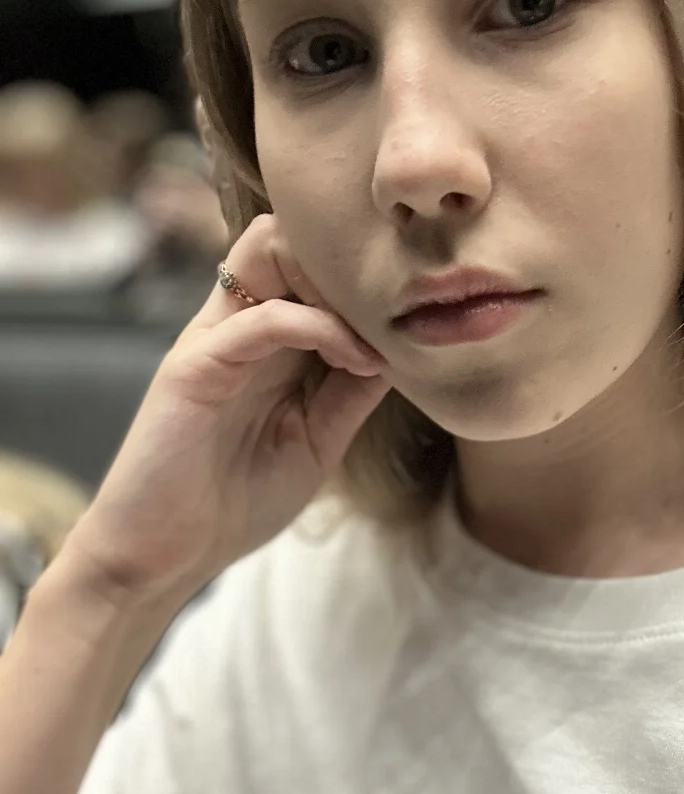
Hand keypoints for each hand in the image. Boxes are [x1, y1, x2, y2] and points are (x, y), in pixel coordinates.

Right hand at [66, 214, 389, 599]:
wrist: (162, 556)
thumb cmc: (233, 502)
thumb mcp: (316, 443)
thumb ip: (350, 395)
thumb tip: (400, 353)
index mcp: (262, 341)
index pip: (307, 264)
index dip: (361, 277)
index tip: (411, 316)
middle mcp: (235, 325)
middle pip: (286, 236)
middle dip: (346, 261)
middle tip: (392, 312)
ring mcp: (212, 339)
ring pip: (268, 251)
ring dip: (332, 281)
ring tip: (374, 334)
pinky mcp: (193, 365)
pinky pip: (260, 318)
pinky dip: (319, 328)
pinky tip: (358, 361)